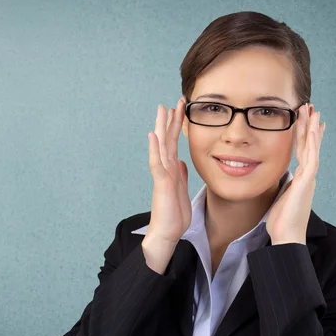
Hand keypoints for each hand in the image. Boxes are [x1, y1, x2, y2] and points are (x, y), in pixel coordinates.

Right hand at [146, 96, 191, 245]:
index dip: (178, 126)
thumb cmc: (174, 216)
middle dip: (171, 120)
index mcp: (172, 170)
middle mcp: (166, 169)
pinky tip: (153, 135)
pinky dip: (154, 148)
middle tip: (175, 101)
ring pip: (161, 146)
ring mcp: (162, 175)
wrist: (166, 234)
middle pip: (168, 139)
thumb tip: (182, 162)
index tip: (181, 110)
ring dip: (162, 127)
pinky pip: (156, 163)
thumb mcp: (182, 191)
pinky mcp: (160, 183)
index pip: (175, 143)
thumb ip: (181, 175)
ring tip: (162, 109)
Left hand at [266, 103, 325, 244]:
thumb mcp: (279, 197)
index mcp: (300, 179)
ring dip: (312, 129)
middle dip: (311, 127)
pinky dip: (312, 144)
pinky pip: (310, 159)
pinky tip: (313, 131)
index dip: (305, 136)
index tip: (308, 122)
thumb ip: (280, 185)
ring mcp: (309, 179)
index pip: (303, 152)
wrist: (286, 237)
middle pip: (310, 146)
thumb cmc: (281, 221)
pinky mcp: (307, 183)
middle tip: (312, 109)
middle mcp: (307, 176)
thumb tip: (276, 179)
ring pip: (312, 148)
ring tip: (313, 111)